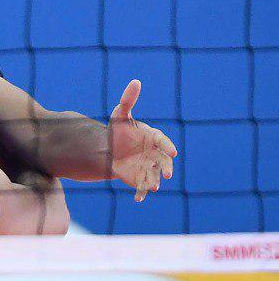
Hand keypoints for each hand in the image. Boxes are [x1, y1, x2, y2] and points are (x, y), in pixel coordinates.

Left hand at [109, 80, 177, 201]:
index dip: (167, 147)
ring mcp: (147, 166)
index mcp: (152, 137)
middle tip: (166, 173)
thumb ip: (128, 101)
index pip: (162, 141)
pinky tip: (138, 199)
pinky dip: (141, 193)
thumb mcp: (120, 116)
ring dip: (154, 181)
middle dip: (165, 167)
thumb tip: (136, 81)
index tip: (172, 152)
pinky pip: (141, 186)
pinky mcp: (137, 178)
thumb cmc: (118, 131)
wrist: (108, 149)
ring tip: (154, 188)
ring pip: (153, 175)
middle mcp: (153, 153)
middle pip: (162, 161)